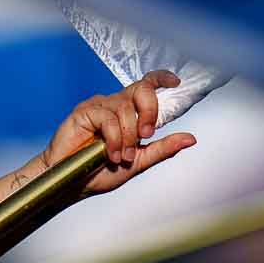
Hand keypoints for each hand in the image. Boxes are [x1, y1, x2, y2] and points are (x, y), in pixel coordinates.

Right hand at [37, 71, 197, 197]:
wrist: (72, 183)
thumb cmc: (100, 171)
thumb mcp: (140, 161)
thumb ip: (163, 148)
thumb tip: (191, 138)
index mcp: (128, 112)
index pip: (146, 85)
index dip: (161, 78)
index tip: (175, 82)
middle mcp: (114, 104)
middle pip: (142, 89)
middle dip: (149, 112)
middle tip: (146, 135)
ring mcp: (98, 105)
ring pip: (125, 109)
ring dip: (127, 137)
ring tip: (122, 157)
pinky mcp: (83, 111)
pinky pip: (108, 118)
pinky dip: (114, 138)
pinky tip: (110, 154)